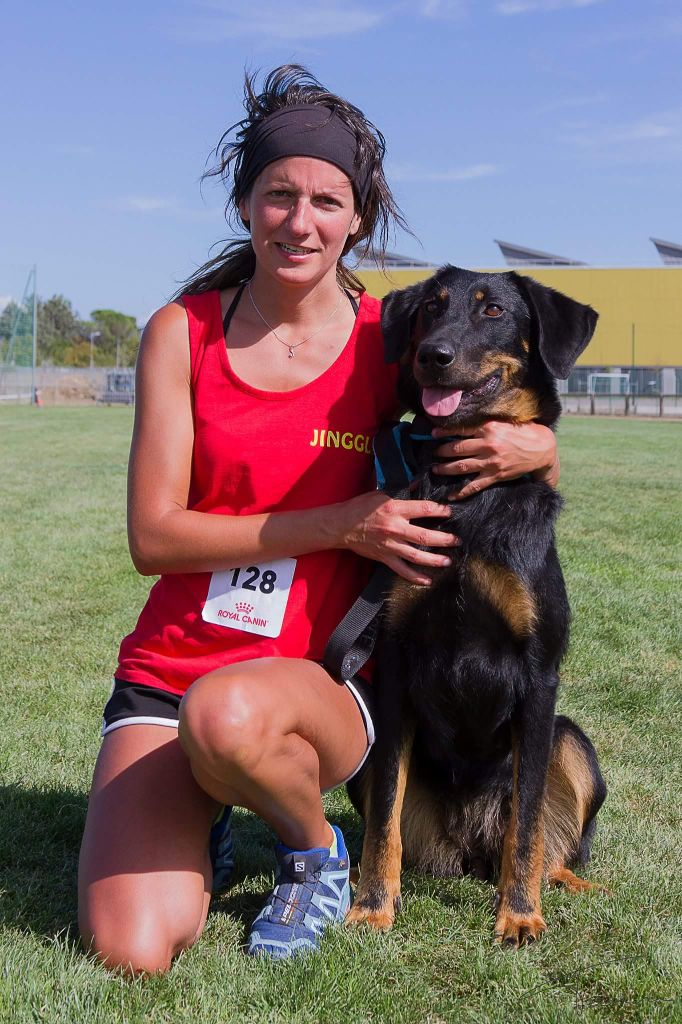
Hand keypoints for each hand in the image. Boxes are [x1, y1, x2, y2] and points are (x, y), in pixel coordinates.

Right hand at [336, 491, 459, 584]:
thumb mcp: (381, 493)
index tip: (450, 512)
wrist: (341, 525)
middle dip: (444, 539)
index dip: (440, 511)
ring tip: (448, 561)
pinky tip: (428, 580)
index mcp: (395, 509)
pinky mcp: (385, 557)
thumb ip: (402, 491)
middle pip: (425, 536)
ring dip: (435, 560)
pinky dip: (415, 577)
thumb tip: (419, 484)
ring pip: (417, 556)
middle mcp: (395, 528)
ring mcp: (390, 545)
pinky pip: (402, 570)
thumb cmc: (360, 507)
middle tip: (457, 540)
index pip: (424, 509)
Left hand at [431, 421, 558, 499]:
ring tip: (435, 470)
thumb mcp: (503, 422)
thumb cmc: (523, 432)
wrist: (542, 449)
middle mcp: (488, 444)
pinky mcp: (495, 475)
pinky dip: (461, 491)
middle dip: (441, 452)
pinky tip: (451, 495)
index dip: (444, 432)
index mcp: (489, 428)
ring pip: (461, 466)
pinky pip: (474, 485)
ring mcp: (491, 461)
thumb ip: (485, 424)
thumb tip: (464, 425)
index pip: (461, 430)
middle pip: (457, 449)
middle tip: (432, 453)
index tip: (432, 434)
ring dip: (445, 469)